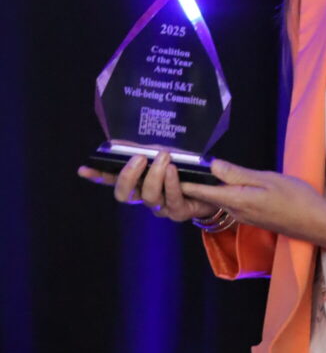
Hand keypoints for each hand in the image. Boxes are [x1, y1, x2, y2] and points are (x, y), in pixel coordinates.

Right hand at [78, 153, 220, 222]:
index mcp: (137, 181)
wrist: (213, 185)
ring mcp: (160, 206)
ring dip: (155, 175)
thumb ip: (145, 148)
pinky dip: (171, 184)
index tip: (85, 168)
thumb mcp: (164, 152)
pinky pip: (171, 200)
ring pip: (148, 196)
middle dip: (128, 176)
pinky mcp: (178, 212)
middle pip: (124, 194)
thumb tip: (122, 141)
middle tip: (139, 158)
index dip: (97, 175)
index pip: (111, 179)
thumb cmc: (185, 166)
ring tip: (164, 157)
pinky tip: (173, 170)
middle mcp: (144, 196)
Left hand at [181, 159, 325, 248]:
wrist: (316, 223)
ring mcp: (243, 216)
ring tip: (192, 171)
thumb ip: (239, 173)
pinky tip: (221, 181)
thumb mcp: (268, 179)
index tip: (167, 170)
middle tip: (174, 167)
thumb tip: (213, 165)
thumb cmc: (297, 198)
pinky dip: (220, 193)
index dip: (184, 181)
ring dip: (204, 189)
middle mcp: (236, 211)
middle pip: (207, 198)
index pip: (203, 191)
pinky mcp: (252, 216)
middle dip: (189, 186)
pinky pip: (230, 203)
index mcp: (238, 200)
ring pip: (218, 200)